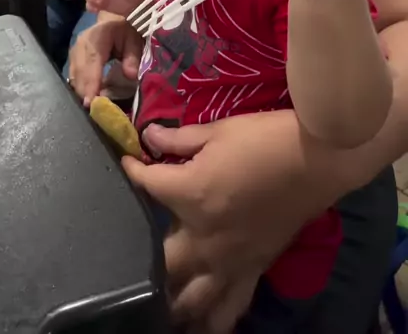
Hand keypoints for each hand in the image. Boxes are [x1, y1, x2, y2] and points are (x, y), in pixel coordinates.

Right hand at [68, 17, 142, 105]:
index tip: (92, 103)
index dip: (91, 84)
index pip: (91, 64)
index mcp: (96, 37)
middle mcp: (80, 45)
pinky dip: (81, 89)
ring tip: (92, 110)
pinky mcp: (73, 60)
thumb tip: (131, 75)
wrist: (114, 19)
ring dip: (81, 93)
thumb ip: (132, 56)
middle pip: (79, 74)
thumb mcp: (134, 39)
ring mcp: (74, 52)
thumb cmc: (126, 29)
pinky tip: (89, 100)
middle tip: (94, 113)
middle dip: (85, 94)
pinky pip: (74, 77)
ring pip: (74, 77)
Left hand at [124, 112, 332, 333]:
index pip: (147, 185)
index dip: (133, 170)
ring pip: (193, 299)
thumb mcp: (218, 131)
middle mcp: (204, 237)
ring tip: (160, 302)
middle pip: (162, 261)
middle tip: (135, 245)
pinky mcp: (255, 268)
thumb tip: (149, 138)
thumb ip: (179, 140)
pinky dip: (216, 315)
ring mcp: (230, 260)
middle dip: (144, 253)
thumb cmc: (264, 139)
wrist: (316, 159)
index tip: (128, 161)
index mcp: (190, 195)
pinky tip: (205, 320)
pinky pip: (232, 304)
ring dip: (174, 301)